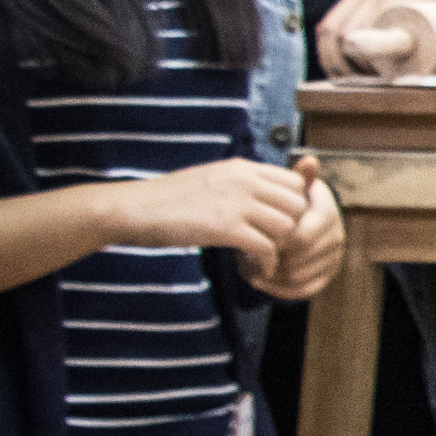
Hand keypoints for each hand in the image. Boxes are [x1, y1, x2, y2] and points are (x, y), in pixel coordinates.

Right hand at [103, 158, 307, 274]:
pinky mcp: (225, 227)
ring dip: (282, 247)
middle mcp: (245, 180)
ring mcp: (236, 203)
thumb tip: (272, 198)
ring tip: (266, 257)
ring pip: (288, 226)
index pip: (296, 182)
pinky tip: (257, 268)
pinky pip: (267, 247)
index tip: (283, 224)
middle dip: (295, 228)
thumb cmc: (173, 198)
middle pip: (298, 205)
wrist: (137, 208)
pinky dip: (267, 262)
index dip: (296, 206)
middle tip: (280, 244)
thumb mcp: (214, 178)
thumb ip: (245, 184)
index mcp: (243, 167)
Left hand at [241, 157, 343, 299]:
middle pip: (297, 259)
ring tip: (250, 267)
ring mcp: (334, 257)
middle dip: (271, 259)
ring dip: (270, 276)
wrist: (295, 221)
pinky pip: (304, 290)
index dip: (276, 240)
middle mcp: (337, 235)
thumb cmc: (284, 204)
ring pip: (298, 276)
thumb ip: (296, 177)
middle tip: (247, 256)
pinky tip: (261, 281)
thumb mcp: (289, 188)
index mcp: (328, 212)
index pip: (300, 236)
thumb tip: (309, 160)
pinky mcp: (328, 275)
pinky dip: (279, 290)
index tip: (256, 236)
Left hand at [316, 0, 435, 75]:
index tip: (341, 77)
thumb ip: (394, 22)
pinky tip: (379, 67)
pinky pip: (370, 28)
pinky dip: (368, 52)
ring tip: (370, 78)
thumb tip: (381, 59)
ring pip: (348, 32)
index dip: (328, 56)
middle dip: (336, 63)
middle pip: (331, 31)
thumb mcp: (409, 9)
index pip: (327, 27)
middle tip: (353, 84)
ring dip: (354, 62)